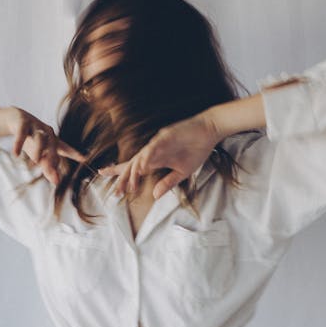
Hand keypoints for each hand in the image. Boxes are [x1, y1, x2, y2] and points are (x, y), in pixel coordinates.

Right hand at [4, 107, 85, 184]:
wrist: (13, 119)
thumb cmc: (30, 139)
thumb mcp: (38, 154)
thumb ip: (47, 168)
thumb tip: (56, 183)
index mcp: (53, 140)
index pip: (65, 148)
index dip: (74, 153)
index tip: (85, 158)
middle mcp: (47, 132)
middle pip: (53, 145)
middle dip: (53, 158)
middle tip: (52, 170)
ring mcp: (35, 126)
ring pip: (40, 139)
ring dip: (39, 150)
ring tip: (35, 161)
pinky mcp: (22, 122)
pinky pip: (22, 134)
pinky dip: (18, 144)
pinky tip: (15, 154)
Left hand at [98, 112, 218, 199]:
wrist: (209, 131)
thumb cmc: (196, 149)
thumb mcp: (182, 172)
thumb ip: (168, 183)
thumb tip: (155, 196)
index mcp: (156, 159)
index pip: (135, 169)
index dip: (124, 178)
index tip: (116, 191)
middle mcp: (153, 151)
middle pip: (134, 165)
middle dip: (124, 178)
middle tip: (116, 191)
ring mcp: (159, 143)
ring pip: (142, 156)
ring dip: (135, 170)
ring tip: (129, 183)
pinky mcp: (167, 135)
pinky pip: (154, 146)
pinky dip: (148, 156)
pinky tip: (143, 165)